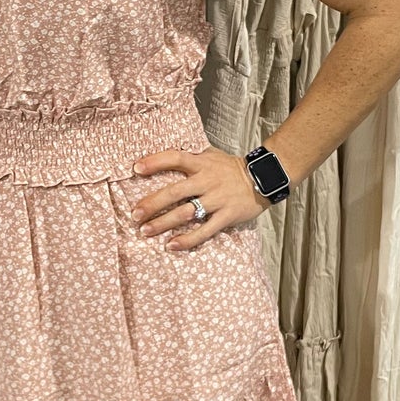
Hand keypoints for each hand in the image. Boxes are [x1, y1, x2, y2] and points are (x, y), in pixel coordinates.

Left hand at [130, 147, 266, 249]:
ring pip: (186, 212)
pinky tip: (171, 245)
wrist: (264, 178)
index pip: (175, 158)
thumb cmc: (230, 168)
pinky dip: (187, 239)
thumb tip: (162, 157)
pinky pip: (205, 230)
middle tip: (135, 215)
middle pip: (175, 192)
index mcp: (202, 163)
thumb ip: (191, 157)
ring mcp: (217, 199)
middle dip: (152, 203)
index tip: (136, 169)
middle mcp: (207, 180)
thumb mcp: (211, 155)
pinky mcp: (227, 216)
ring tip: (145, 231)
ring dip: (163, 223)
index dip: (155, 162)